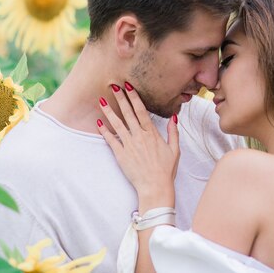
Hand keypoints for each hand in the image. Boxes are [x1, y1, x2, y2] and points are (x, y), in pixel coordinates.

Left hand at [96, 83, 179, 209]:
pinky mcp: (121, 155)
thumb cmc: (166, 170)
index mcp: (152, 133)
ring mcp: (129, 145)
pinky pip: (111, 140)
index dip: (134, 98)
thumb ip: (173, 132)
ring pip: (117, 124)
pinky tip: (98, 121)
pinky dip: (104, 130)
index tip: (128, 87)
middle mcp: (139, 136)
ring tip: (101, 100)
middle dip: (120, 98)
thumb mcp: (175, 150)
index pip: (141, 111)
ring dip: (109, 111)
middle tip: (113, 86)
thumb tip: (174, 118)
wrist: (155, 187)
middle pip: (128, 113)